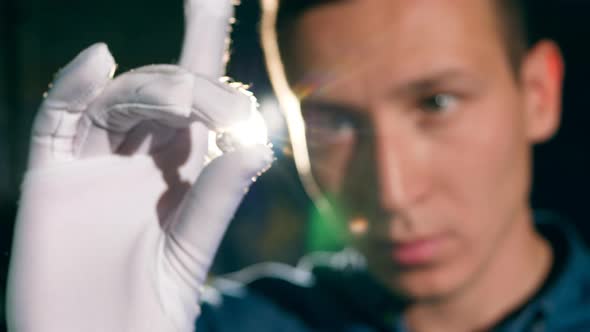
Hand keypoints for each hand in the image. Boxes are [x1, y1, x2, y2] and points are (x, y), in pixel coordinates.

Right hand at [6, 1, 272, 330]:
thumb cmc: (150, 307)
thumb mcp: (192, 247)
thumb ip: (218, 195)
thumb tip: (253, 139)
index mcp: (179, 169)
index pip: (197, 95)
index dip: (204, 41)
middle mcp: (138, 159)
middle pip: (161, 88)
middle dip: (190, 78)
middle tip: (214, 99)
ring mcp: (92, 165)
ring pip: (117, 100)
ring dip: (150, 91)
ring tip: (178, 105)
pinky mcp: (50, 181)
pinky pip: (57, 121)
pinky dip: (73, 89)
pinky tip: (98, 62)